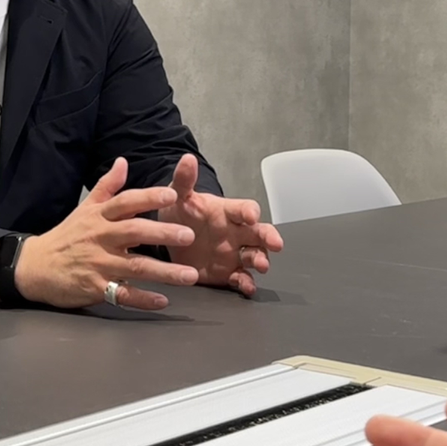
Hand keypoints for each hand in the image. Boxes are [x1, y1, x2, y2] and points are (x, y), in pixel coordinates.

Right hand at [15, 157, 200, 309]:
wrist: (35, 267)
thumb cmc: (66, 236)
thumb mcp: (85, 208)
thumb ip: (107, 187)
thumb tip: (122, 161)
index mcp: (100, 216)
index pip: (126, 202)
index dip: (148, 197)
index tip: (173, 194)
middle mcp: (101, 238)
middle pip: (134, 232)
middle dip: (162, 233)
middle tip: (188, 235)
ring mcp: (98, 264)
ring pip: (135, 267)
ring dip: (164, 272)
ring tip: (190, 275)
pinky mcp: (94, 288)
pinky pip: (122, 294)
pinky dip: (142, 299)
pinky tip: (163, 301)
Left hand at [158, 154, 283, 295]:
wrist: (171, 238)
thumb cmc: (181, 212)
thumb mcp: (180, 196)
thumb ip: (184, 180)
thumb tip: (187, 158)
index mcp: (227, 212)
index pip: (244, 209)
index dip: (249, 212)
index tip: (251, 216)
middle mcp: (236, 232)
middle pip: (259, 233)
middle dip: (269, 237)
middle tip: (276, 243)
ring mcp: (234, 253)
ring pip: (255, 256)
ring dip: (261, 260)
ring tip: (261, 266)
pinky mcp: (227, 272)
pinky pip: (241, 278)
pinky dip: (246, 283)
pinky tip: (247, 287)